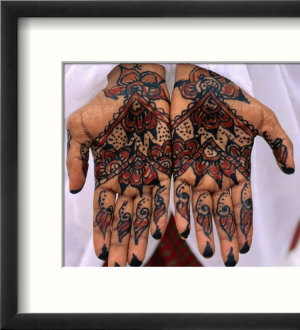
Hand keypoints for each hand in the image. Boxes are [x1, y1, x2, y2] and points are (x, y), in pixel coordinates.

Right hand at [66, 64, 171, 265]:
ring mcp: (147, 172)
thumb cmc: (105, 104)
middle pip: (124, 216)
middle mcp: (128, 177)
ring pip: (143, 210)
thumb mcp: (78, 129)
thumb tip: (74, 188)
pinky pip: (164, 192)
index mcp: (107, 172)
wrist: (133, 85)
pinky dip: (161, 211)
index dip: (102, 230)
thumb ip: (76, 158)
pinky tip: (158, 230)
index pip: (103, 209)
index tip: (101, 252)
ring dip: (139, 234)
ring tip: (137, 257)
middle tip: (120, 265)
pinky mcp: (166, 164)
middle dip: (121, 240)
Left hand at [171, 64, 293, 265]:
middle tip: (227, 260)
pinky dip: (181, 209)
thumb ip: (280, 142)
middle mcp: (218, 174)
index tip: (244, 246)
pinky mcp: (179, 163)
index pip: (242, 203)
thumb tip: (291, 170)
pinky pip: (179, 191)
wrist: (203, 83)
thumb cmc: (235, 100)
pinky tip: (183, 229)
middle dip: (225, 235)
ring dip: (204, 230)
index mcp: (238, 167)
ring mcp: (198, 170)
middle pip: (223, 211)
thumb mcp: (264, 119)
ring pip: (201, 207)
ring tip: (206, 251)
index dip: (244, 224)